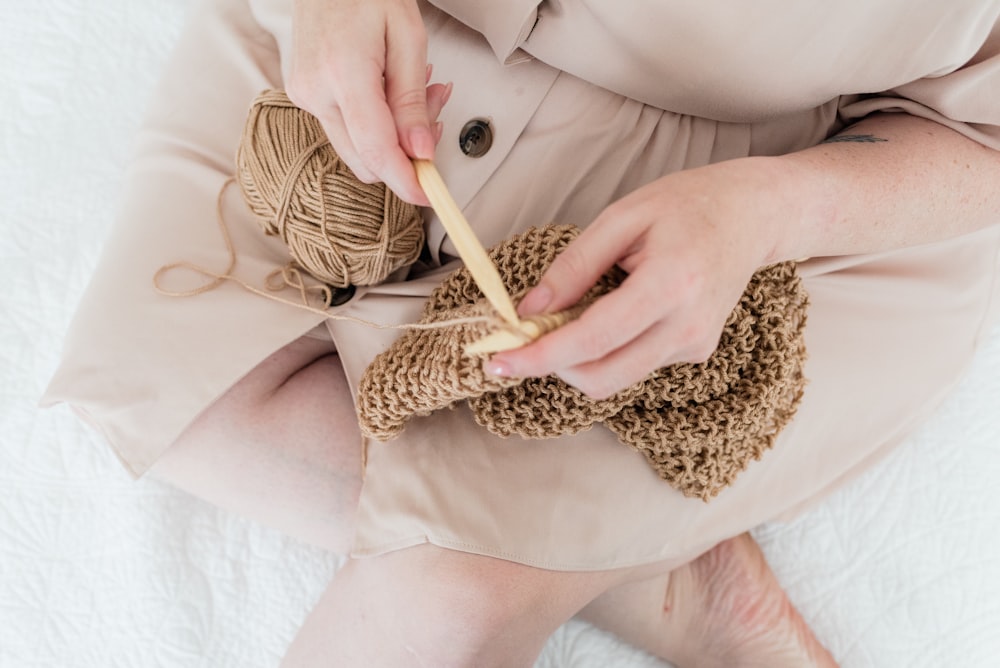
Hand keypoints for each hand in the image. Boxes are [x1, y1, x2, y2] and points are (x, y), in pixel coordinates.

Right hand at [287, 0, 451, 204]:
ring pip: (357, 148)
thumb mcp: (407, 37)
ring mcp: (306, 95)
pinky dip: (376, 124)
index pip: (375, 147)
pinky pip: (346, 129)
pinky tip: (392, 93)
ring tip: (421, 94)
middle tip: (436, 116)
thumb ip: (412, 100)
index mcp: (343, 72)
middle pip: (365, 159)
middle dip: (407, 154)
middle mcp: (316, 90)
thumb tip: (420, 152)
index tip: (429, 195)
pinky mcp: (305, 95)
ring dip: (394, 139)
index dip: (405, 179)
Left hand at [487, 157, 794, 397]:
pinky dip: (605, 350)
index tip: (498, 362)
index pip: (593, 339)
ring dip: (577, 359)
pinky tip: (608, 312)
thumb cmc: (689, 204)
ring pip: (615, 377)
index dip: (541, 356)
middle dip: (552, 367)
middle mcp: (688, 326)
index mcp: (670, 284)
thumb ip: (574, 266)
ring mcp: (696, 345)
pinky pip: (634, 364)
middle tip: (521, 339)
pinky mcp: (696, 352)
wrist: (754, 215)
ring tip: (566, 315)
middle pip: (601, 377)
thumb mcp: (623, 218)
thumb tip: (529, 310)